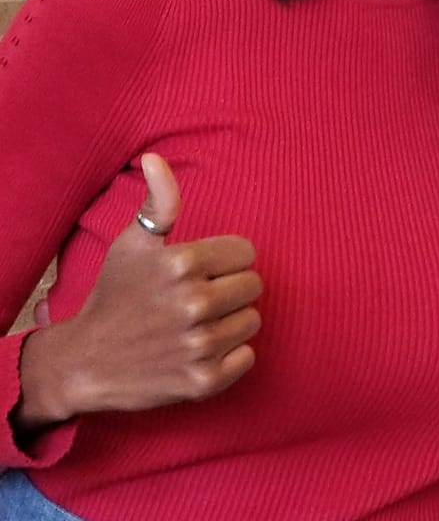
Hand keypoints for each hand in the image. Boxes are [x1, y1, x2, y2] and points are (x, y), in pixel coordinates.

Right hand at [16, 154, 261, 428]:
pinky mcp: (203, 382)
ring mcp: (199, 345)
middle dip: (230, 289)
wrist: (84, 362)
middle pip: (252, 286)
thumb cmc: (113, 295)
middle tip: (198, 298)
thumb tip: (155, 158)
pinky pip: (247, 357)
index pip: (246, 253)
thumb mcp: (132, 242)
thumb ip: (158, 200)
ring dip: (231, 321)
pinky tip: (202, 349)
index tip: (202, 270)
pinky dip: (231, 354)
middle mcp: (194, 303)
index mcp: (182, 263)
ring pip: (251, 320)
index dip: (226, 260)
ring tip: (197, 323)